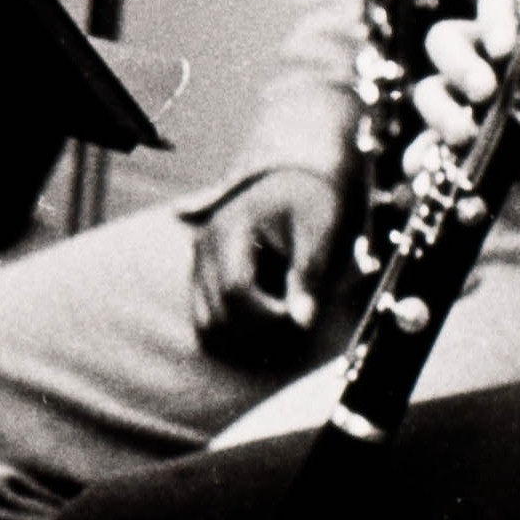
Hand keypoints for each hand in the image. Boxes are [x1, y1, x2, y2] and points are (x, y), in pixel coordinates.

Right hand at [187, 166, 348, 354]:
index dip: (269, 315)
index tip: (302, 317)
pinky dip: (235, 332)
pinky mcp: (202, 277)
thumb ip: (309, 273)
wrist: (297, 183)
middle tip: (297, 323)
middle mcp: (204, 247)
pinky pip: (207, 320)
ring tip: (283, 322)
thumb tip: (303, 321)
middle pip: (219, 314)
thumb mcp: (320, 230)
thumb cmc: (312, 203)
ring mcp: (199, 263)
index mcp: (229, 229)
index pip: (236, 290)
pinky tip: (266, 322)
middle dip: (260, 330)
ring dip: (246, 336)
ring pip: (207, 324)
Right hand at [405, 0, 519, 207]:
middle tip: (485, 93)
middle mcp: (488, 55)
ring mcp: (471, 99)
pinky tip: (427, 172)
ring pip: (433, 92)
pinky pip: (429, 146)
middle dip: (459, 65)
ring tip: (462, 138)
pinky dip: (423, 159)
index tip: (506, 46)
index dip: (494, 17)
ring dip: (440, 112)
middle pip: (447, 42)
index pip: (495, 1)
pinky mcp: (465, 143)